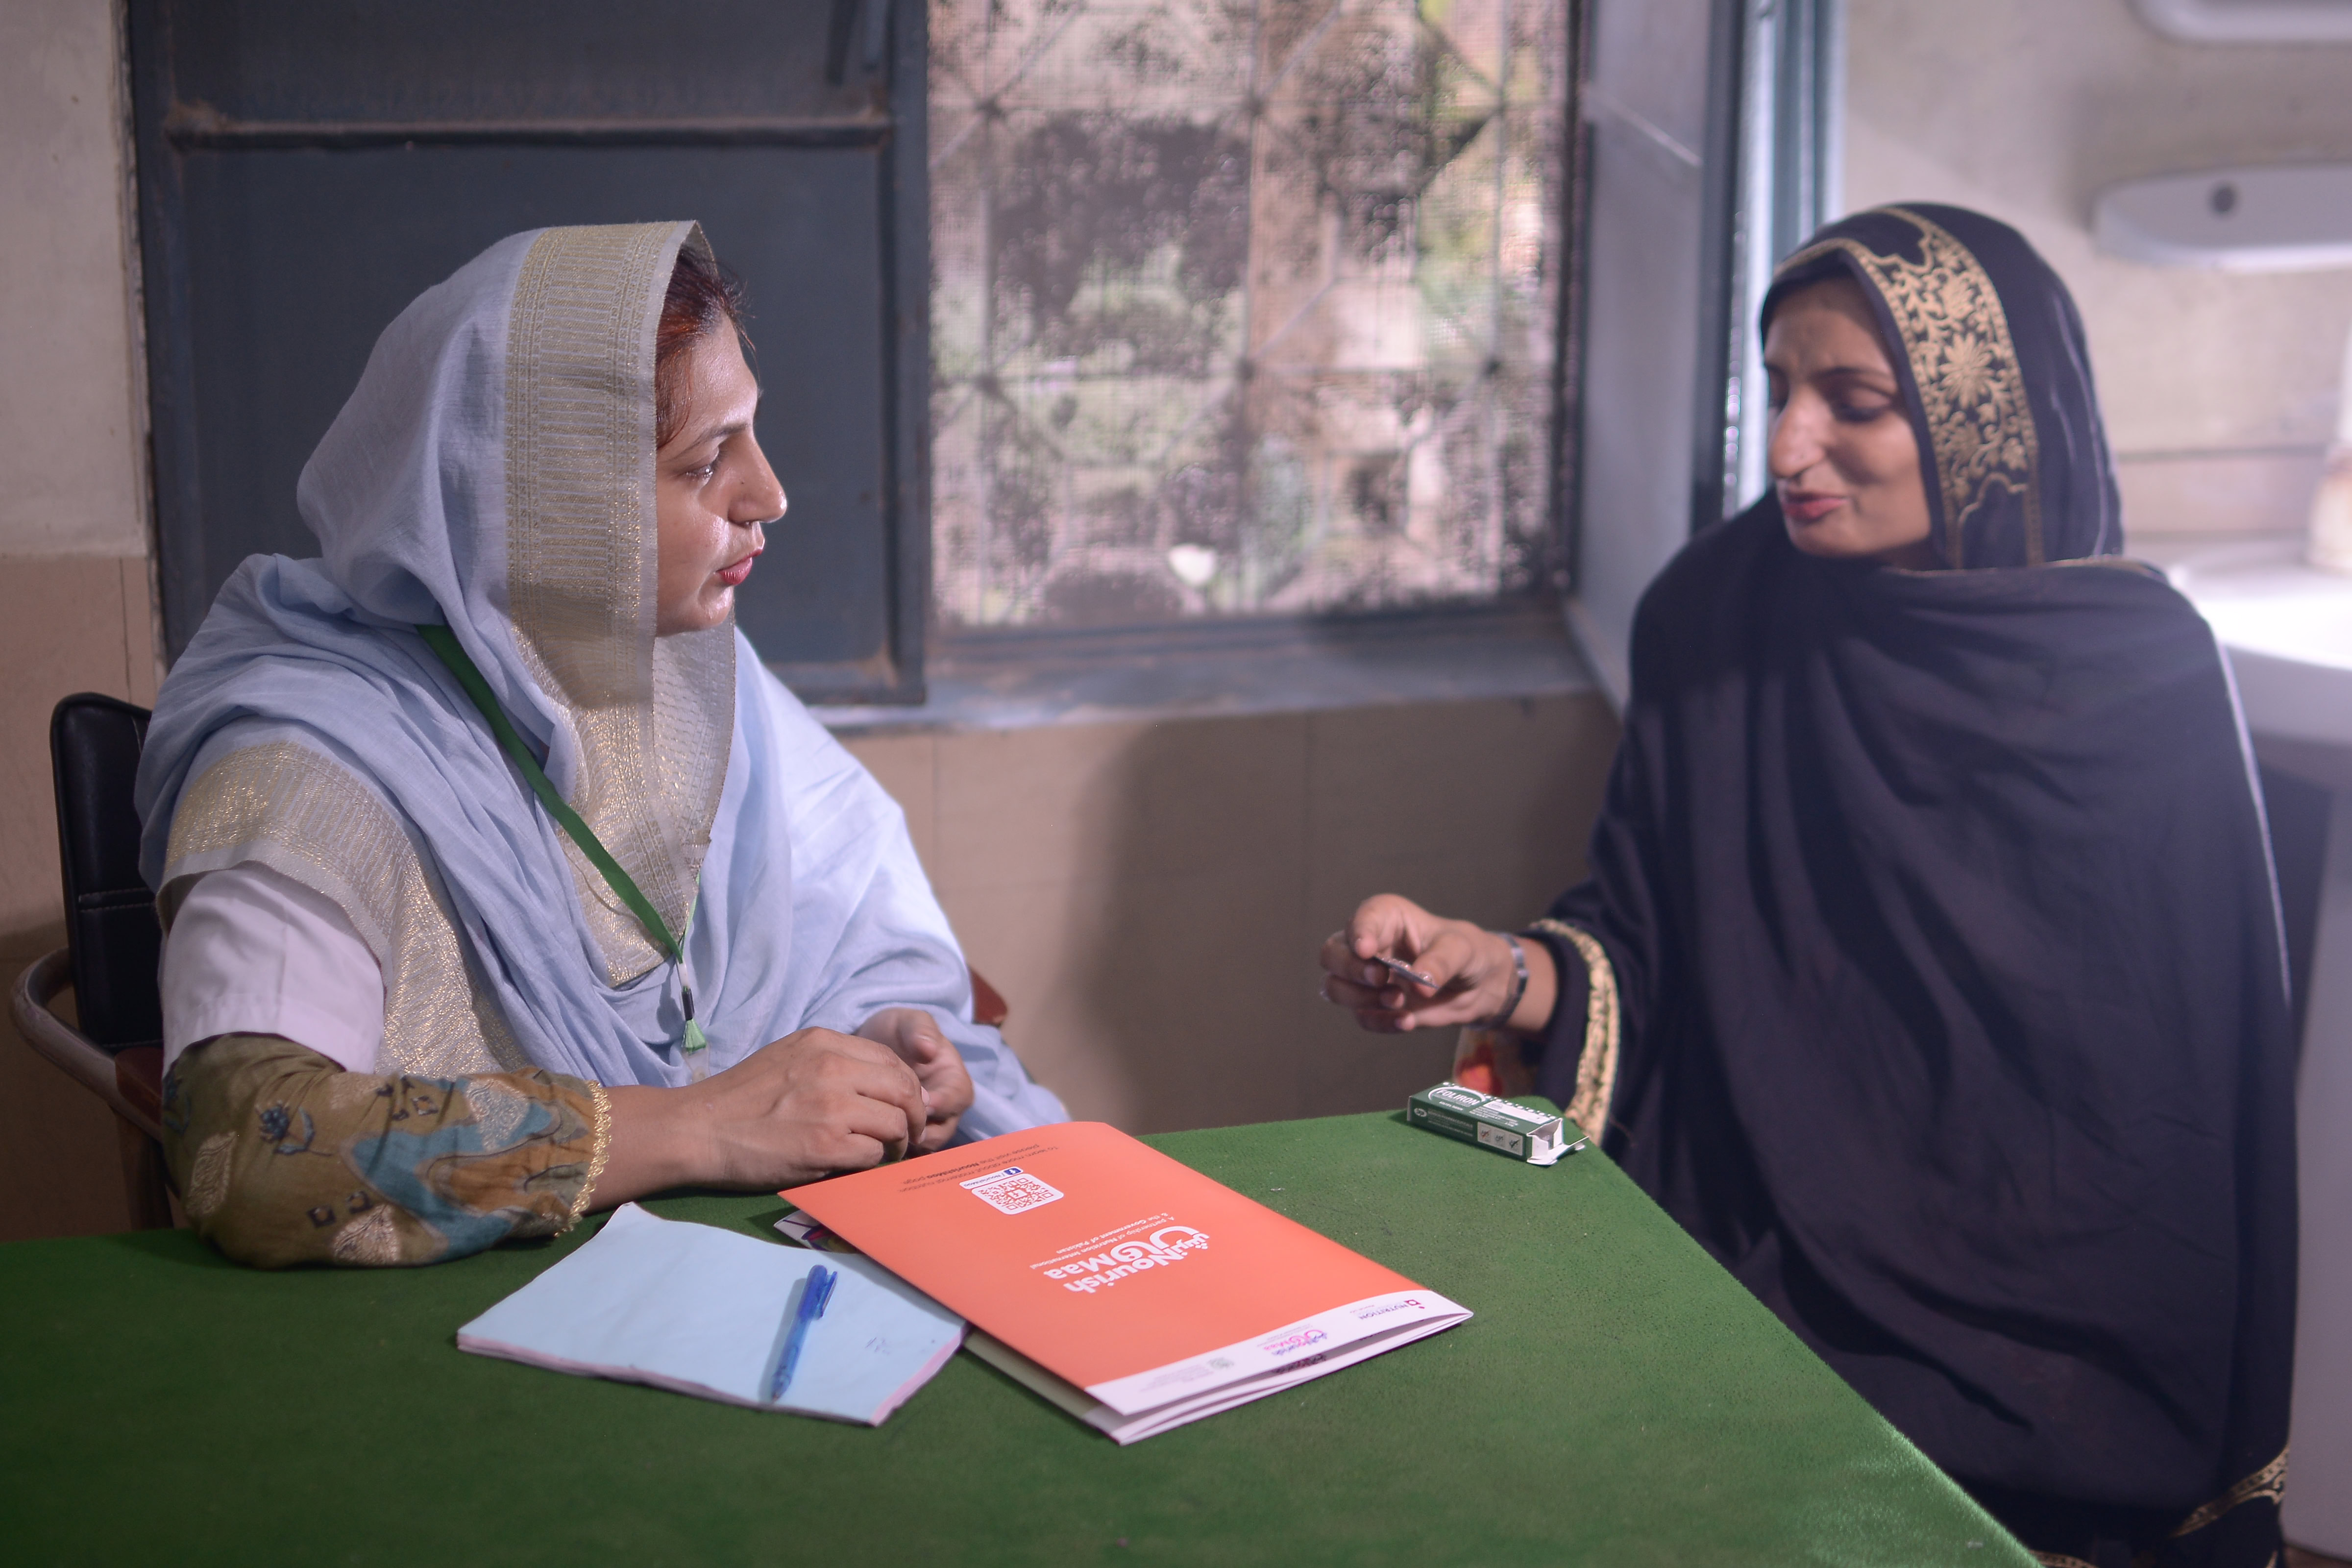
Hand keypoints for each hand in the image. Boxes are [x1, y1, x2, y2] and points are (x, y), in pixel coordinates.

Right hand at [596, 1027, 928, 1205]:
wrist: (699, 1128)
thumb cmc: (742, 1099)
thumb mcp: (790, 1058)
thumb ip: (833, 1063)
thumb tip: (878, 1083)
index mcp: (824, 1042)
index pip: (892, 1059)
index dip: (907, 1087)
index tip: (905, 1107)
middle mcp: (832, 1067)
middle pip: (904, 1088)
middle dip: (915, 1115)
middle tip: (908, 1135)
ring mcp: (831, 1106)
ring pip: (896, 1122)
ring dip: (898, 1142)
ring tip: (885, 1153)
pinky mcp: (825, 1144)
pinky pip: (874, 1153)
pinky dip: (874, 1162)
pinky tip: (859, 1164)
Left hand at [856, 1007, 974, 1153]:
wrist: (872, 1046)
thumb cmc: (897, 1032)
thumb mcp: (908, 1022)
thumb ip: (920, 1030)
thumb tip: (928, 1049)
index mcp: (954, 1079)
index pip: (958, 1098)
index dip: (941, 1103)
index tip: (920, 1103)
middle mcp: (945, 1107)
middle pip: (943, 1129)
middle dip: (921, 1130)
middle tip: (895, 1127)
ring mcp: (925, 1124)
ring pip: (924, 1145)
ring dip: (904, 1143)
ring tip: (879, 1132)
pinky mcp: (905, 1135)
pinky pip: (904, 1151)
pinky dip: (891, 1148)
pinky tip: (870, 1138)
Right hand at [1317, 893, 1553, 1034]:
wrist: (1477, 985)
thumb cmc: (1466, 952)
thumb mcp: (1460, 950)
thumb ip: (1440, 963)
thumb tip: (1420, 985)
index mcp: (1386, 918)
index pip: (1361, 919)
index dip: (1358, 933)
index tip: (1366, 950)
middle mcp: (1368, 945)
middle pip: (1331, 953)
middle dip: (1351, 970)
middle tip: (1380, 979)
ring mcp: (1365, 978)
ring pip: (1335, 987)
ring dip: (1361, 999)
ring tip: (1398, 1000)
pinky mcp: (1373, 1006)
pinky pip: (1361, 1017)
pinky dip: (1380, 1021)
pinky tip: (1406, 1021)